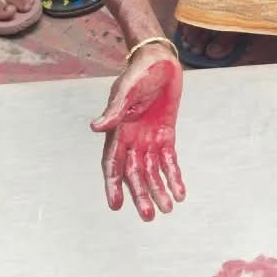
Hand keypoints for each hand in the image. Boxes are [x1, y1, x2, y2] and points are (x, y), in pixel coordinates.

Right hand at [91, 46, 185, 219]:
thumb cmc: (139, 73)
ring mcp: (149, 139)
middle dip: (141, 194)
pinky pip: (170, 160)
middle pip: (135, 173)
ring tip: (167, 209)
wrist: (160, 60)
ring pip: (153, 171)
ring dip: (159, 190)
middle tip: (149, 215)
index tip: (115, 206)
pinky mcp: (166, 135)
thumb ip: (114, 111)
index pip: (112, 164)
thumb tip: (96, 128)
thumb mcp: (127, 90)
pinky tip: (180, 192)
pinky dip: (174, 176)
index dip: (113, 185)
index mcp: (117, 131)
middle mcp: (131, 140)